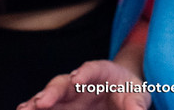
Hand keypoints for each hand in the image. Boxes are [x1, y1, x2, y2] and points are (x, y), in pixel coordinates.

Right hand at [18, 60, 149, 109]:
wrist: (123, 93)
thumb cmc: (131, 92)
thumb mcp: (139, 96)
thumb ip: (137, 105)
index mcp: (102, 72)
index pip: (93, 68)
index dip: (85, 73)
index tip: (78, 79)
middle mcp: (80, 82)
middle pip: (64, 82)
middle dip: (52, 92)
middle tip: (41, 103)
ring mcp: (69, 96)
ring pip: (49, 96)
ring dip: (36, 103)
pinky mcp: (63, 107)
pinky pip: (48, 108)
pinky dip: (35, 109)